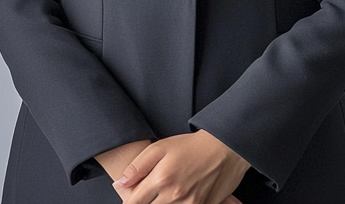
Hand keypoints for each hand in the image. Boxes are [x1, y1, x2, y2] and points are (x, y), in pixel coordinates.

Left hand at [111, 130, 248, 203]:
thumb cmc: (190, 146)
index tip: (128, 199)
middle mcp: (175, 195)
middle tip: (147, 193)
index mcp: (161, 179)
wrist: (224, 148)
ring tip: (164, 192)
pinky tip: (178, 196)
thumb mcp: (159, 148)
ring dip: (160, 203)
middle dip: (144, 202)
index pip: (135, 202)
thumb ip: (137, 167)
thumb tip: (119, 183)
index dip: (128, 202)